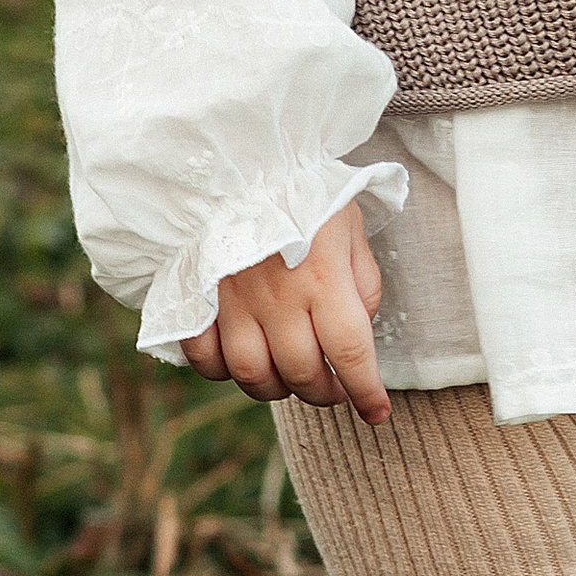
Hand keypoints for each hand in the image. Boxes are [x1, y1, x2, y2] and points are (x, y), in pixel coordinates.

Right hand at [181, 202, 390, 424]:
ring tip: (290, 379)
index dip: (366, 392)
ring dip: (277, 389)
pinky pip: (204, 357)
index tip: (377, 412)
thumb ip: (362, 282)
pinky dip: (222, 372)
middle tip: (334, 390)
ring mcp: (233, 301)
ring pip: (253, 375)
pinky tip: (241, 362)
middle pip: (303, 373)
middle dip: (325, 393)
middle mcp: (278, 298)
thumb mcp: (351, 229)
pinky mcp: (199, 298)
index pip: (351, 353)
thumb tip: (359, 330)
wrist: (237, 163)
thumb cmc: (302, 192)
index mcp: (324, 279)